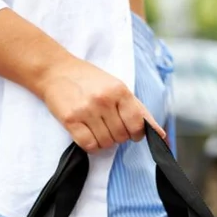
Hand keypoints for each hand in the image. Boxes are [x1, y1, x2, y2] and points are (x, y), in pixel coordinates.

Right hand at [39, 56, 165, 151]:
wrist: (56, 71)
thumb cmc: (89, 80)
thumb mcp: (117, 87)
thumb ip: (138, 110)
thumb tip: (160, 134)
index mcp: (119, 90)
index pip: (138, 124)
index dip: (136, 133)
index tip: (130, 131)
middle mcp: (104, 100)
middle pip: (121, 136)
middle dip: (118, 136)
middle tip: (108, 124)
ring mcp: (87, 110)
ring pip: (106, 143)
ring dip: (103, 141)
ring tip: (96, 127)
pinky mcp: (71, 120)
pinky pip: (89, 145)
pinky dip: (91, 145)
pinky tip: (88, 134)